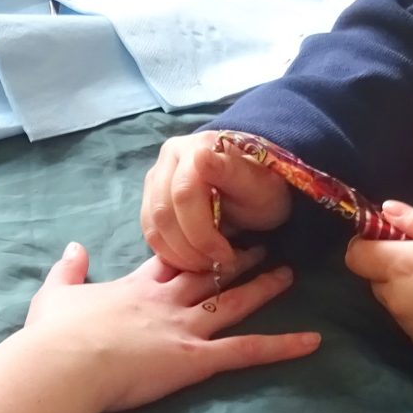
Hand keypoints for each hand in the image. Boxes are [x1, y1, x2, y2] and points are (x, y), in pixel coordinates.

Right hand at [23, 243, 319, 412]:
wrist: (65, 363)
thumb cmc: (55, 335)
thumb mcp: (56, 294)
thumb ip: (68, 270)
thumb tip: (73, 248)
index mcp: (135, 287)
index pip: (170, 257)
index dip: (192, 243)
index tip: (210, 229)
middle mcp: (166, 301)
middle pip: (210, 273)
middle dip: (235, 258)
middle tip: (262, 246)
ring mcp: (185, 328)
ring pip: (233, 303)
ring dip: (263, 288)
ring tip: (289, 275)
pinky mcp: (196, 358)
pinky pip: (246, 352)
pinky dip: (282, 347)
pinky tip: (313, 342)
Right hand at [140, 130, 293, 272]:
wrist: (254, 188)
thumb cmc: (262, 189)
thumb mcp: (259, 186)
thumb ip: (231, 173)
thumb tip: (201, 157)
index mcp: (198, 146)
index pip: (184, 195)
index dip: (202, 234)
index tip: (226, 256)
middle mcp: (171, 155)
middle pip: (164, 212)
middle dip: (190, 248)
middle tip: (216, 266)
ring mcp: (156, 175)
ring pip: (153, 224)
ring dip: (177, 254)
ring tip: (205, 265)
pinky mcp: (150, 195)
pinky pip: (149, 230)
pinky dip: (168, 252)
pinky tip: (191, 260)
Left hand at [343, 202, 412, 346]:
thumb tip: (386, 211)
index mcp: (399, 265)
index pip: (356, 255)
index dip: (369, 243)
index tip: (392, 237)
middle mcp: (395, 298)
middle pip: (375, 278)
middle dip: (392, 267)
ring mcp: (407, 324)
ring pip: (393, 300)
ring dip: (407, 289)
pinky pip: (411, 319)